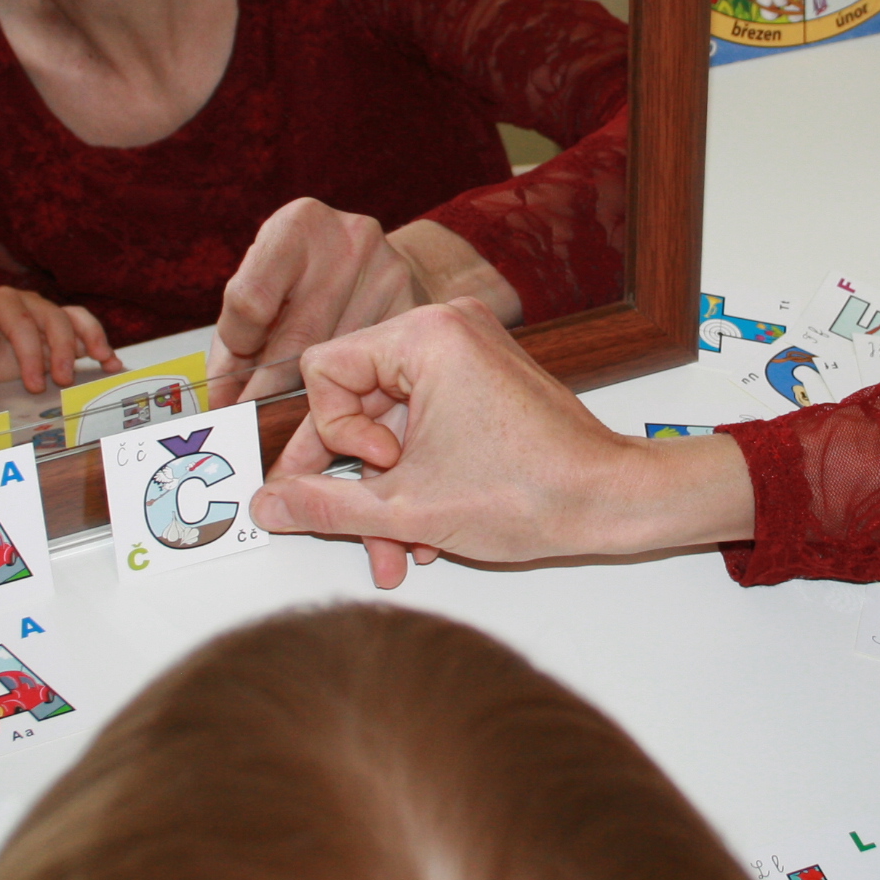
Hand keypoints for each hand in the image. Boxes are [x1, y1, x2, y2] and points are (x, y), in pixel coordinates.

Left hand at [0, 288, 120, 392]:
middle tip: (63, 380)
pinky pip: (85, 330)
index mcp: (1, 302)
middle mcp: (29, 303)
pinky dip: (100, 345)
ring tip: (102, 359)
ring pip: (75, 318)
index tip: (33, 384)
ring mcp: (48, 314)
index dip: (30, 354)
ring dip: (91, 339)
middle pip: (54, 319)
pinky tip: (111, 362)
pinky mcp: (62, 329)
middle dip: (62, 350)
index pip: (22, 324)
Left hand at [207, 202, 524, 408]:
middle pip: (296, 339)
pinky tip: (338, 409)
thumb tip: (221, 401)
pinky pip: (375, 368)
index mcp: (298, 225)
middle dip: (266, 393)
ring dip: (308, 402)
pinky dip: (350, 396)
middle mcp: (347, 241)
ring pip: (337, 361)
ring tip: (290, 425)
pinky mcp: (416, 307)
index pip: (250, 301)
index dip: (238, 348)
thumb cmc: (311, 278)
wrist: (381, 266)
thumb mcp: (266, 285)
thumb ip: (238, 337)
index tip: (233, 378)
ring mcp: (388, 273)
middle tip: (249, 428)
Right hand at [249, 298, 753, 587]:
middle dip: (357, 477)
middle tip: (357, 525)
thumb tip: (266, 505)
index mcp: (427, 334)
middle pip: (358, 399)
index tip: (374, 470)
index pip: (325, 369)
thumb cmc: (532, 491)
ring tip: (399, 550)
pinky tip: (424, 532)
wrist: (612, 502)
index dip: (331, 431)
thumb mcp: (406, 508)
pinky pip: (427, 424)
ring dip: (389, 490)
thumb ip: (323, 505)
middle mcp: (449, 329)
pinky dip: (420, 474)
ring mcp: (471, 355)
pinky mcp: (486, 382)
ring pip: (393, 424)